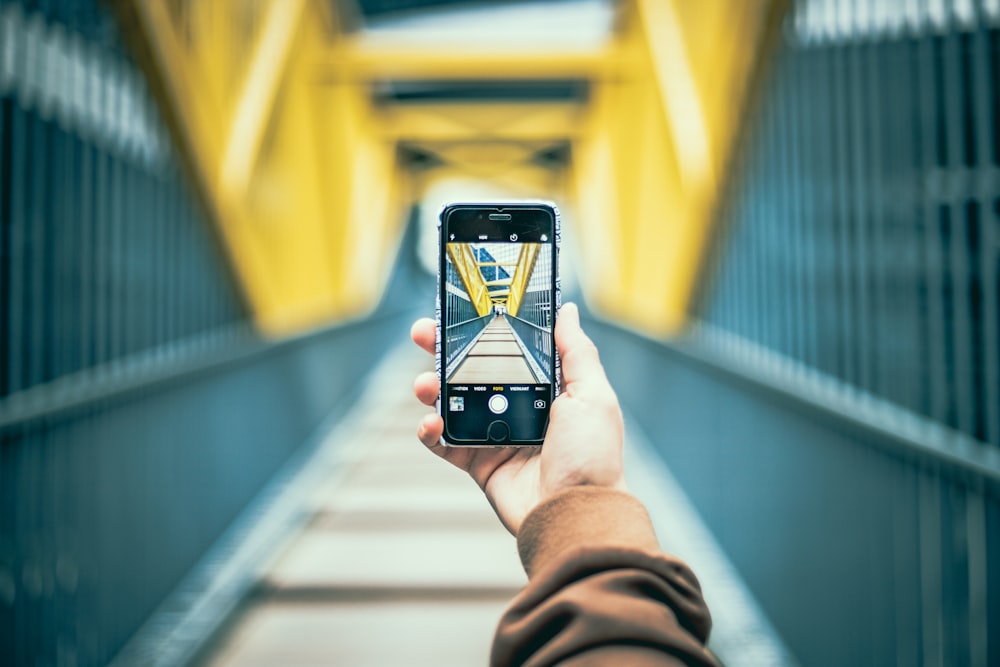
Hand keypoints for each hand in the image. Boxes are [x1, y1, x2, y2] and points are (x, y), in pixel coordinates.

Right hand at [411, 302, 626, 534]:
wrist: (576, 515)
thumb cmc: (593, 457)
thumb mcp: (593, 395)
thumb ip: (576, 352)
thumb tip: (568, 311)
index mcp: (547, 388)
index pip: (509, 349)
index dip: (485, 330)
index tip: (462, 310)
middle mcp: (519, 408)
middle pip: (473, 370)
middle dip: (444, 350)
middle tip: (423, 334)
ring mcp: (495, 435)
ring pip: (452, 402)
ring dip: (432, 388)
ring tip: (425, 385)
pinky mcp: (479, 463)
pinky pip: (444, 443)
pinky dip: (430, 431)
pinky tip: (431, 423)